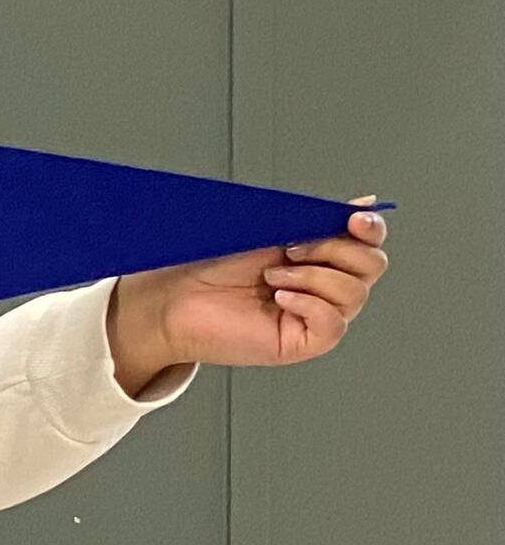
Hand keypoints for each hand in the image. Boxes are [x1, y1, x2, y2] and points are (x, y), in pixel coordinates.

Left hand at [105, 208, 388, 387]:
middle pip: (371, 266)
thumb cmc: (211, 265)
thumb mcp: (267, 229)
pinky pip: (333, 324)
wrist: (173, 298)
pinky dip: (309, 304)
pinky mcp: (302, 341)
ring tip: (272, 277)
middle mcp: (325, 285)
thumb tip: (362, 203)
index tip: (356, 218)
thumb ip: (313, 217)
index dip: (371, 228)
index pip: (369, 242)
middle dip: (335, 249)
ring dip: (313, 277)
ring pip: (354, 293)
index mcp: (320, 254)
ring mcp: (316, 314)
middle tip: (290, 248)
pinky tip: (279, 298)